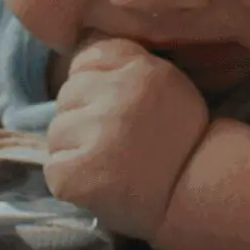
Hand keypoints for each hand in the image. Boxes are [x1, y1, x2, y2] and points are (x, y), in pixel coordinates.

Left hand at [44, 37, 212, 241]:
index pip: (86, 59)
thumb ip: (128, 65)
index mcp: (140, 71)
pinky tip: (100, 185)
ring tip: (110, 166)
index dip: (96, 86)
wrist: (196, 200)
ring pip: (57, 132)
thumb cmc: (181, 145)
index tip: (117, 110)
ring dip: (74, 149)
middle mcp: (115, 97)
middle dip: (84, 117)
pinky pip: (53, 167)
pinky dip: (70, 178)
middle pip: (68, 95)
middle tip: (117, 144)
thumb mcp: (169, 85)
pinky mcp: (74, 172)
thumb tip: (80, 49)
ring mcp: (93, 135)